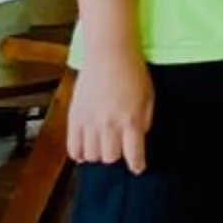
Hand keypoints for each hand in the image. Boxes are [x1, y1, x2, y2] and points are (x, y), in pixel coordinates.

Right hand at [66, 43, 154, 173]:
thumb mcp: (149, 95)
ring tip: (103, 145)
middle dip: (117, 156)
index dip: (137, 164)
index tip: (138, 168)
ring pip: (91, 156)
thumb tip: (139, 139)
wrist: (108, 54)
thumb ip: (145, 120)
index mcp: (131, 119)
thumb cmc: (133, 72)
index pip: (134, 153)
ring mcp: (89, 122)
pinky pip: (72, 147)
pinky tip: (86, 148)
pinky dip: (79, 153)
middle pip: (110, 158)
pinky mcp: (74, 118)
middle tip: (119, 148)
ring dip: (98, 155)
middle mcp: (109, 124)